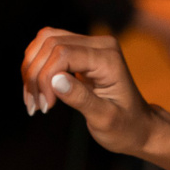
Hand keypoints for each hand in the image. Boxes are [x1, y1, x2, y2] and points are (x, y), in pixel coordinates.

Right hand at [21, 27, 161, 153]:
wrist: (138, 127)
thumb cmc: (125, 127)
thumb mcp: (105, 119)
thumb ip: (81, 99)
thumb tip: (55, 79)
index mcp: (108, 58)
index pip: (63, 53)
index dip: (46, 77)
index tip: (45, 106)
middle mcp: (99, 44)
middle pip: (50, 43)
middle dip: (35, 75)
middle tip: (35, 107)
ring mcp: (89, 44)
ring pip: (45, 41)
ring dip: (31, 70)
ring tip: (33, 102)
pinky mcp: (80, 51)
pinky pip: (48, 48)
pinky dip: (36, 68)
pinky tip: (36, 92)